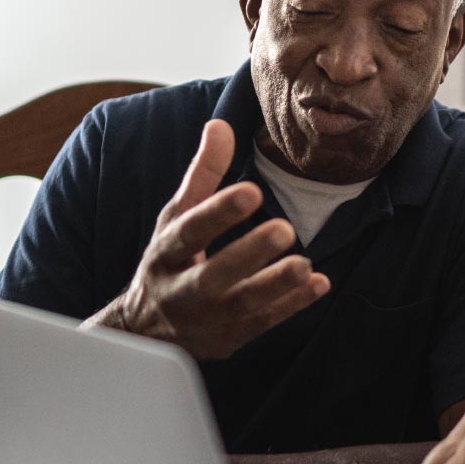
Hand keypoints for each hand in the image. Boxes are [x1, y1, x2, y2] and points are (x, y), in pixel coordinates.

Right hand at [86, 119, 330, 358]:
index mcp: (167, 252)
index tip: (251, 192)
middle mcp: (183, 289)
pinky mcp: (230, 338)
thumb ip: (203, 174)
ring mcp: (207, 319)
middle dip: (249, 254)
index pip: (190, 232)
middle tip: (285, 230)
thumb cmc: (169, 261)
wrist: (145, 331)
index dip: (218, 212)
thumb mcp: (176, 217)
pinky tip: (319, 284)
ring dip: (275, 285)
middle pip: (214, 275)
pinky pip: (263, 324)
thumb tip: (221, 125)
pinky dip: (292, 305)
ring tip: (305, 265)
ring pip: (242, 306)